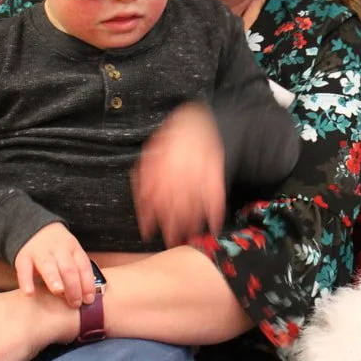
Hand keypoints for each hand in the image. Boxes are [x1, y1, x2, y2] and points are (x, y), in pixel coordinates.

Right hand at [14, 222, 96, 307]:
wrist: (34, 228)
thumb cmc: (57, 248)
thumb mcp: (71, 253)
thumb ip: (77, 271)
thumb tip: (86, 297)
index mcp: (73, 248)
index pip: (83, 266)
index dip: (87, 284)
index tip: (89, 300)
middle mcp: (58, 249)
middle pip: (68, 268)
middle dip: (73, 287)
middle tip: (75, 303)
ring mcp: (40, 252)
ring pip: (48, 265)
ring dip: (54, 279)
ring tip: (58, 291)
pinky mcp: (23, 257)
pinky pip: (24, 270)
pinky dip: (26, 281)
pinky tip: (30, 293)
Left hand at [133, 101, 225, 247]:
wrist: (198, 119)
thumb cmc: (173, 137)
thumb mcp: (152, 151)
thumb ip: (145, 175)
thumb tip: (143, 202)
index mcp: (159, 167)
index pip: (152, 198)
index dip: (149, 218)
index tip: (148, 233)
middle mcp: (178, 173)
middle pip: (173, 206)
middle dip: (172, 227)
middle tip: (171, 241)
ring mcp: (198, 173)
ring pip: (194, 205)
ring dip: (192, 224)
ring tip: (190, 237)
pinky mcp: (215, 173)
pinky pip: (216, 196)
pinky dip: (216, 213)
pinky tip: (215, 226)